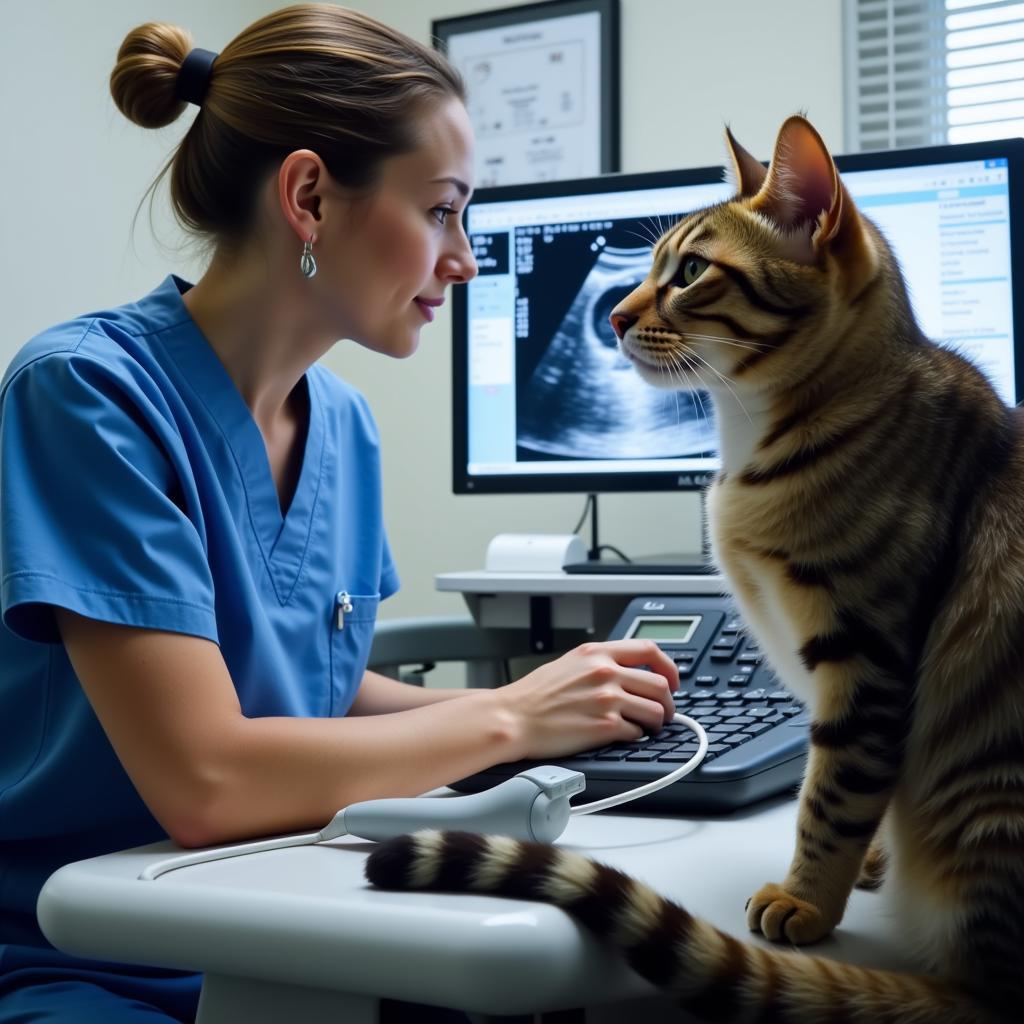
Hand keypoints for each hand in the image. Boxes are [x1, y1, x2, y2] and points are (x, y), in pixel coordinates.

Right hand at [495, 640, 677, 760]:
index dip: (669, 667)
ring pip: (655, 711)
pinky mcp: (605, 726)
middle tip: (661, 712)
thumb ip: (599, 663)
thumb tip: (625, 672)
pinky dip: (636, 737)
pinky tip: (624, 737)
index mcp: (597, 653)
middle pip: (660, 685)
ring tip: (646, 728)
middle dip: (666, 703)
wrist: (513, 717)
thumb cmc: (533, 695)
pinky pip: (637, 733)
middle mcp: (605, 672)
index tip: (671, 680)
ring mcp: (607, 699)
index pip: (649, 651)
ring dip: (656, 723)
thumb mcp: (569, 664)